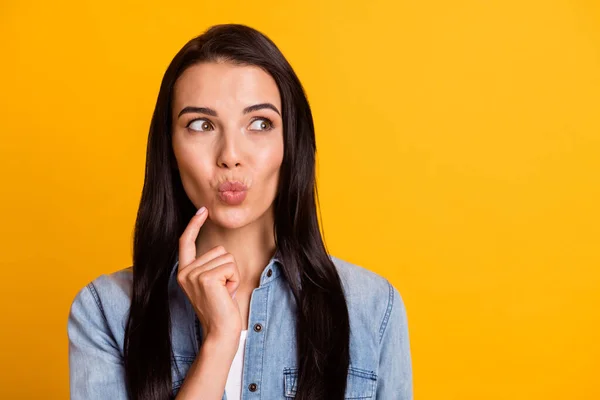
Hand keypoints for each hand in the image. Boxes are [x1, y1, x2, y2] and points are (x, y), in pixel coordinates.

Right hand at [177, 207, 241, 344]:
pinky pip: (231, 266)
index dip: (194, 224)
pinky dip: (235, 279)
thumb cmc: (220, 308)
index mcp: (184, 272)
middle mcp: (185, 272)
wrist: (220, 331)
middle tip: (222, 289)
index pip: (186, 242)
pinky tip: (227, 293)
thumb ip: (209, 267)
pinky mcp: (206, 278)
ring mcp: (194, 274)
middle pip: (218, 249)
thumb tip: (220, 251)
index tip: (202, 210)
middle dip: (228, 268)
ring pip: (226, 257)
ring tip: (224, 292)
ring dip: (232, 274)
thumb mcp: (211, 284)